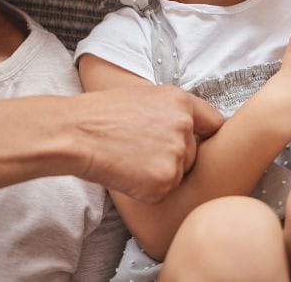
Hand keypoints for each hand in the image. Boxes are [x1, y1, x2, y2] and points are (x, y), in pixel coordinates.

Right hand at [70, 85, 222, 202]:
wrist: (76, 132)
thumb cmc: (101, 113)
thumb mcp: (144, 97)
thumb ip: (171, 111)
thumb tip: (189, 128)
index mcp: (181, 102)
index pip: (213, 123)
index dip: (203, 134)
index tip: (197, 141)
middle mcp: (185, 126)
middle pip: (193, 153)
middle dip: (173, 156)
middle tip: (140, 150)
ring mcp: (176, 155)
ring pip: (178, 174)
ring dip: (159, 174)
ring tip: (129, 159)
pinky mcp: (164, 181)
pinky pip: (163, 192)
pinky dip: (146, 190)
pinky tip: (126, 173)